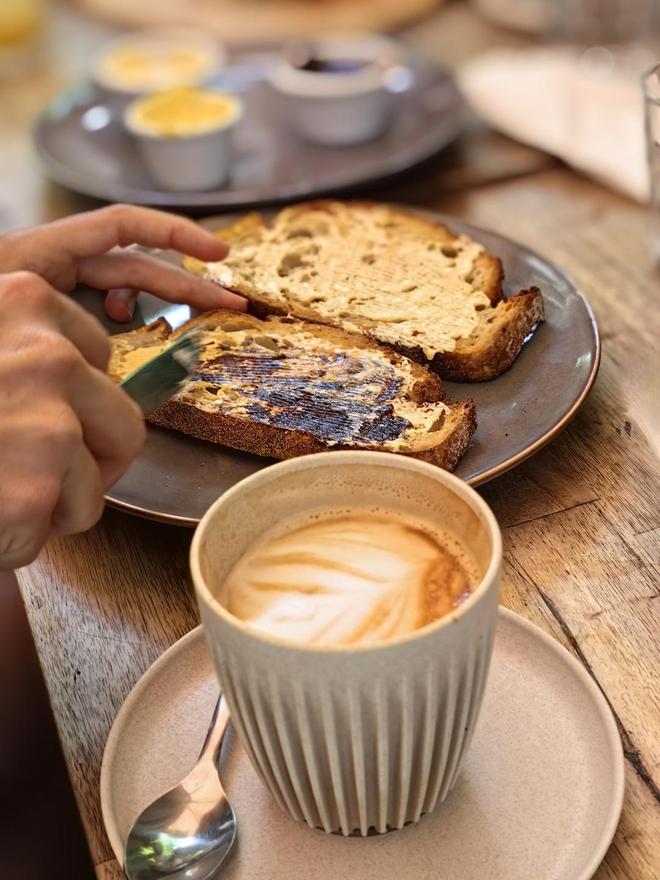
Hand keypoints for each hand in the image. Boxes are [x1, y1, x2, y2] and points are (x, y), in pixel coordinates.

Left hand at [0, 204, 245, 321]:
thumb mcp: (4, 297)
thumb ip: (43, 307)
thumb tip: (110, 317)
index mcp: (40, 252)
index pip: (121, 228)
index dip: (174, 235)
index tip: (218, 256)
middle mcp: (50, 266)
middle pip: (133, 266)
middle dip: (185, 284)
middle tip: (232, 306)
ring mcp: (52, 293)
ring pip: (117, 293)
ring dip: (151, 306)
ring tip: (178, 325)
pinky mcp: (50, 317)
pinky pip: (96, 316)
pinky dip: (116, 326)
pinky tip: (117, 344)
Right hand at [0, 271, 145, 568]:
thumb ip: (16, 347)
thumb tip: (79, 371)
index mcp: (24, 300)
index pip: (98, 357)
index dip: (75, 401)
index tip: (40, 418)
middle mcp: (49, 355)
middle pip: (123, 424)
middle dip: (89, 462)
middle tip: (35, 477)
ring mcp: (48, 423)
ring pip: (95, 484)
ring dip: (51, 506)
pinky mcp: (34, 490)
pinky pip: (55, 528)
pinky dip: (16, 539)